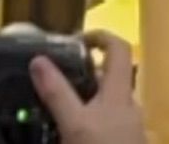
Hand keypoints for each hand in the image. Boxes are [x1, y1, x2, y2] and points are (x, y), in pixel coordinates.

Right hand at [29, 31, 145, 143]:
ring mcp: (130, 127)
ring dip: (85, 99)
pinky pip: (108, 123)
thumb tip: (38, 59)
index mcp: (120, 91)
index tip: (74, 40)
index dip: (100, 35)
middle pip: (110, 76)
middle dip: (85, 73)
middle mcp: (129, 105)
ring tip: (57, 109)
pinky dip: (90, 121)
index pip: (119, 47)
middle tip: (57, 78)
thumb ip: (56, 93)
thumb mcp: (74, 125)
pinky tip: (71, 135)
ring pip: (107, 102)